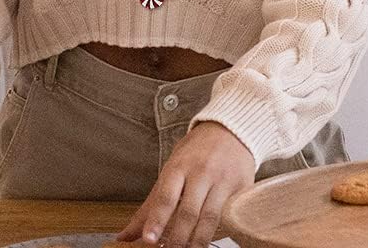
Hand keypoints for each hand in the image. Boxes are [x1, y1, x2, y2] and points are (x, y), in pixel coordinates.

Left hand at [116, 121, 255, 247]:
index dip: (157, 219)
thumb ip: (152, 203)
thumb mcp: (172, 168)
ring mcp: (222, 180)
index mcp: (179, 166)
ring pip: (209, 218)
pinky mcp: (241, 188)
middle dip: (178, 237)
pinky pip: (229, 215)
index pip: (166, 196)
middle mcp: (201, 172)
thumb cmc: (196, 152)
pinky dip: (219, 232)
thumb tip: (126, 234)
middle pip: (188, 211)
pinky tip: (210, 242)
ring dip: (197, 241)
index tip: (148, 239)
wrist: (230, 130)